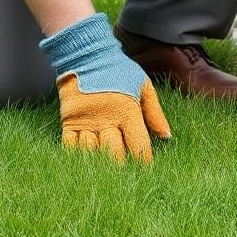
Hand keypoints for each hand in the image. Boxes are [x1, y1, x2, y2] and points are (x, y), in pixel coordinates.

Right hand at [38, 13, 171, 162]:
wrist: (87, 56)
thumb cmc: (119, 70)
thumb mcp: (143, 86)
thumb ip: (155, 113)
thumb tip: (167, 137)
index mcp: (127, 111)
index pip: (138, 144)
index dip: (143, 160)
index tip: (146, 171)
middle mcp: (106, 120)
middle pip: (114, 153)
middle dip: (122, 167)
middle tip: (126, 180)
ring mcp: (86, 122)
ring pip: (92, 152)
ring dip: (99, 165)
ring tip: (105, 176)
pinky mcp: (69, 121)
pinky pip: (71, 145)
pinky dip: (77, 157)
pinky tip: (83, 166)